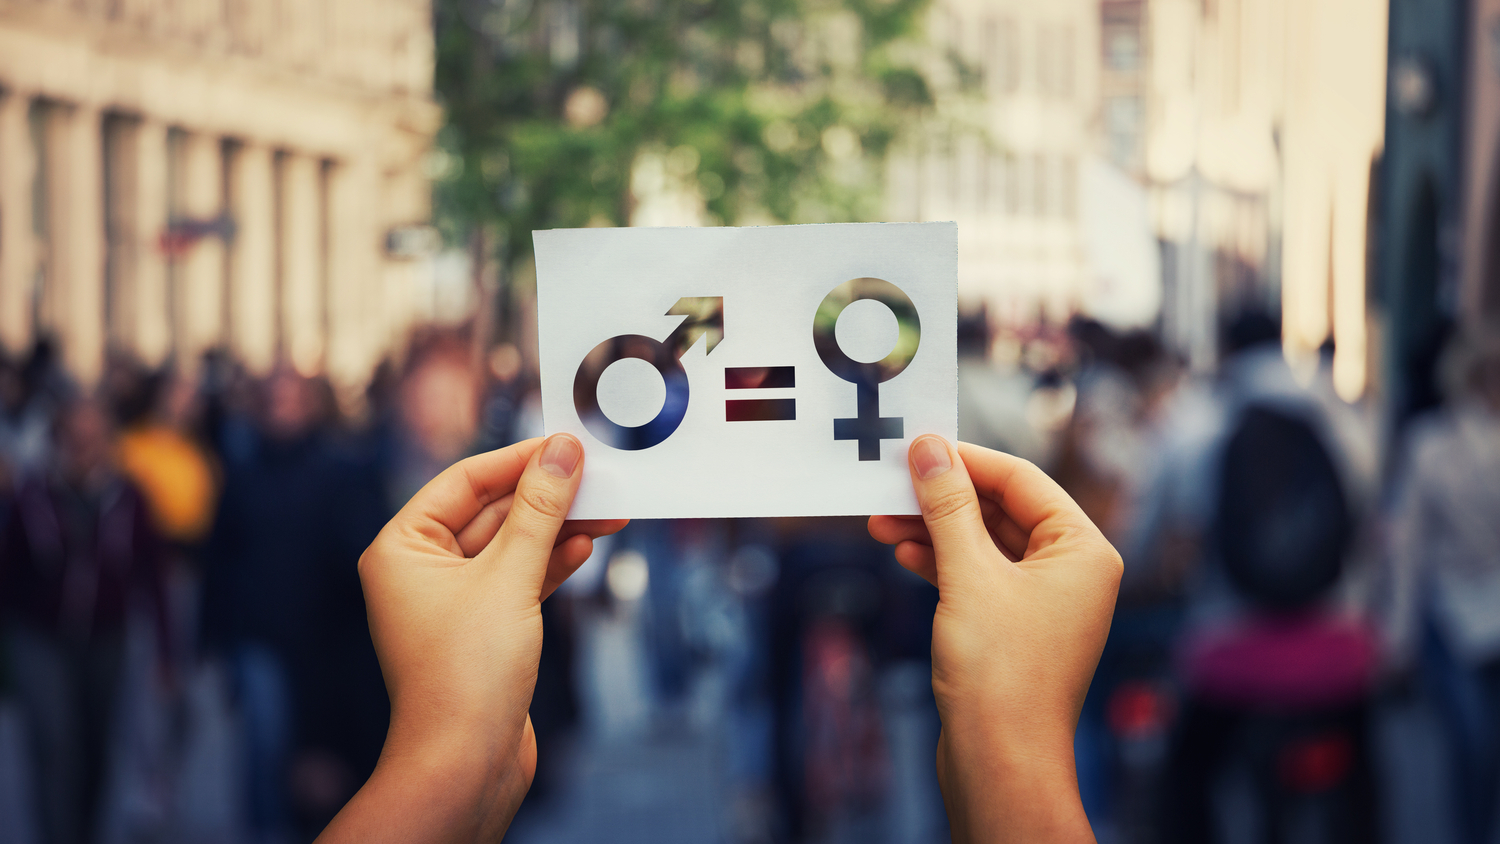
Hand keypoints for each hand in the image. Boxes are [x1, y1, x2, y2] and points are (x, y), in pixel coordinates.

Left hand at [318, 435, 625, 842]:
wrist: (466, 765)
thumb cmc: (466, 675)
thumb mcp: (509, 578)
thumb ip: (539, 510)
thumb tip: (562, 452)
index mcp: (402, 548)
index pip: (464, 480)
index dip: (518, 458)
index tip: (567, 443)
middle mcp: (420, 570)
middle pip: (491, 511)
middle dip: (547, 496)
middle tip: (598, 476)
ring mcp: (452, 602)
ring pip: (511, 546)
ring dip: (557, 528)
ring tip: (608, 512)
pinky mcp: (483, 630)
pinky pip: (519, 580)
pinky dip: (551, 563)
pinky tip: (585, 548)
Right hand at [869, 437, 1120, 843]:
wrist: (999, 761)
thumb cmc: (1000, 672)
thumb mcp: (967, 573)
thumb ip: (947, 505)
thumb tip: (929, 448)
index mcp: (1083, 550)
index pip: (1023, 479)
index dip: (967, 459)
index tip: (919, 445)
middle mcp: (1072, 572)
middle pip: (1002, 510)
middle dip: (943, 498)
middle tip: (892, 483)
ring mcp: (1044, 603)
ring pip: (984, 544)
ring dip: (935, 530)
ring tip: (881, 521)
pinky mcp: (1015, 628)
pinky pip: (978, 576)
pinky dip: (942, 562)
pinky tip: (904, 554)